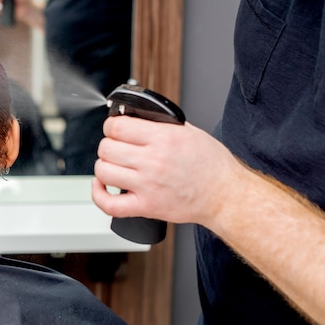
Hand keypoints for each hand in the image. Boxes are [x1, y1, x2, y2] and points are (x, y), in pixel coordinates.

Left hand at [92, 116, 247, 226]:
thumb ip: (160, 124)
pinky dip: (98, 194)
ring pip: (103, 171)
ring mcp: (147, 185)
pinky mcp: (146, 206)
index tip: (114, 128)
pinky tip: (102, 186)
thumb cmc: (212, 165)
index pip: (118, 126)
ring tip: (113, 165)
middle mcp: (153, 161)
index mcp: (163, 138)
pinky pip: (109, 203)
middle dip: (108, 144)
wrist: (225, 196)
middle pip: (106, 147)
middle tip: (116, 147)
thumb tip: (136, 117)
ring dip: (104, 166)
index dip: (111, 125)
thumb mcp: (189, 132)